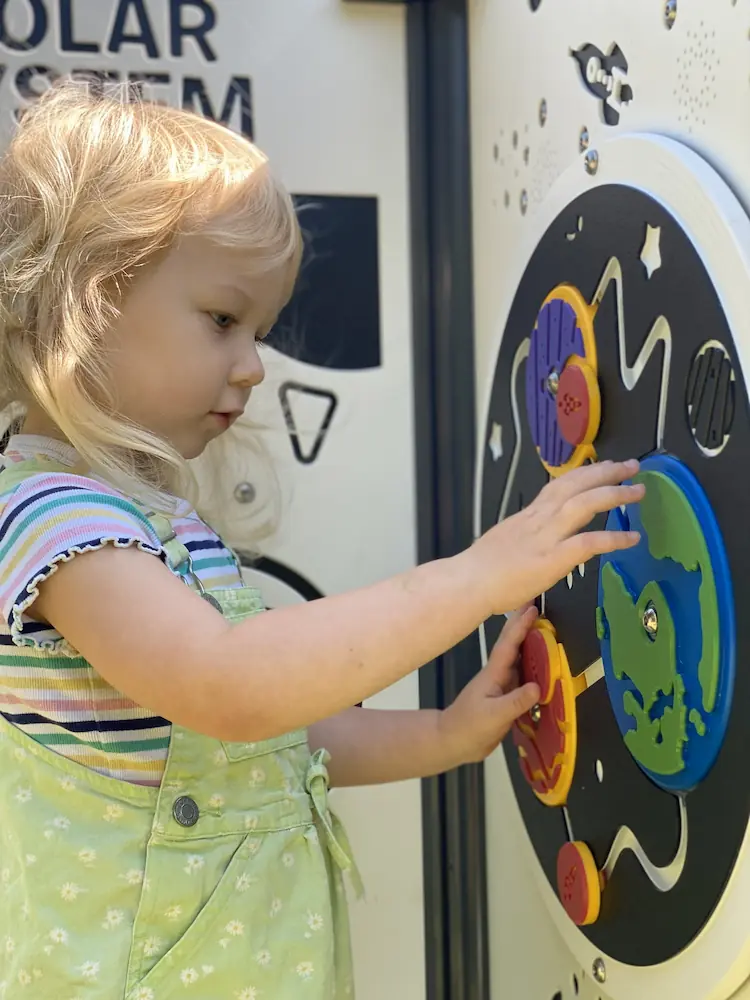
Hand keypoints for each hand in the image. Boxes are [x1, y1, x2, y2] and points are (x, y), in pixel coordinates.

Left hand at [439, 606, 539, 765]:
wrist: (454, 742)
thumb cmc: (469, 726)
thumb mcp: (494, 715)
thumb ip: (515, 702)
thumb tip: (538, 687)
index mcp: (494, 674)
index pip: (509, 644)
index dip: (520, 626)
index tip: (532, 608)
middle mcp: (499, 675)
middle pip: (514, 645)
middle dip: (524, 625)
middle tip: (536, 605)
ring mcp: (502, 685)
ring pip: (519, 659)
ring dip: (531, 644)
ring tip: (545, 629)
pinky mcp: (506, 698)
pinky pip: (523, 677)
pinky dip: (533, 668)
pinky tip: (543, 666)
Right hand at [470, 458, 643, 614]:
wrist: (469, 581)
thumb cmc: (481, 569)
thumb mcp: (505, 540)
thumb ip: (526, 535)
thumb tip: (536, 539)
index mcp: (529, 514)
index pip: (560, 484)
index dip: (585, 473)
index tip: (604, 466)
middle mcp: (540, 518)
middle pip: (577, 484)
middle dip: (606, 472)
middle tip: (631, 466)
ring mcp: (547, 536)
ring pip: (586, 504)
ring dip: (615, 494)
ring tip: (638, 491)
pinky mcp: (553, 558)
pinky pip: (589, 543)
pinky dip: (613, 538)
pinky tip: (632, 539)